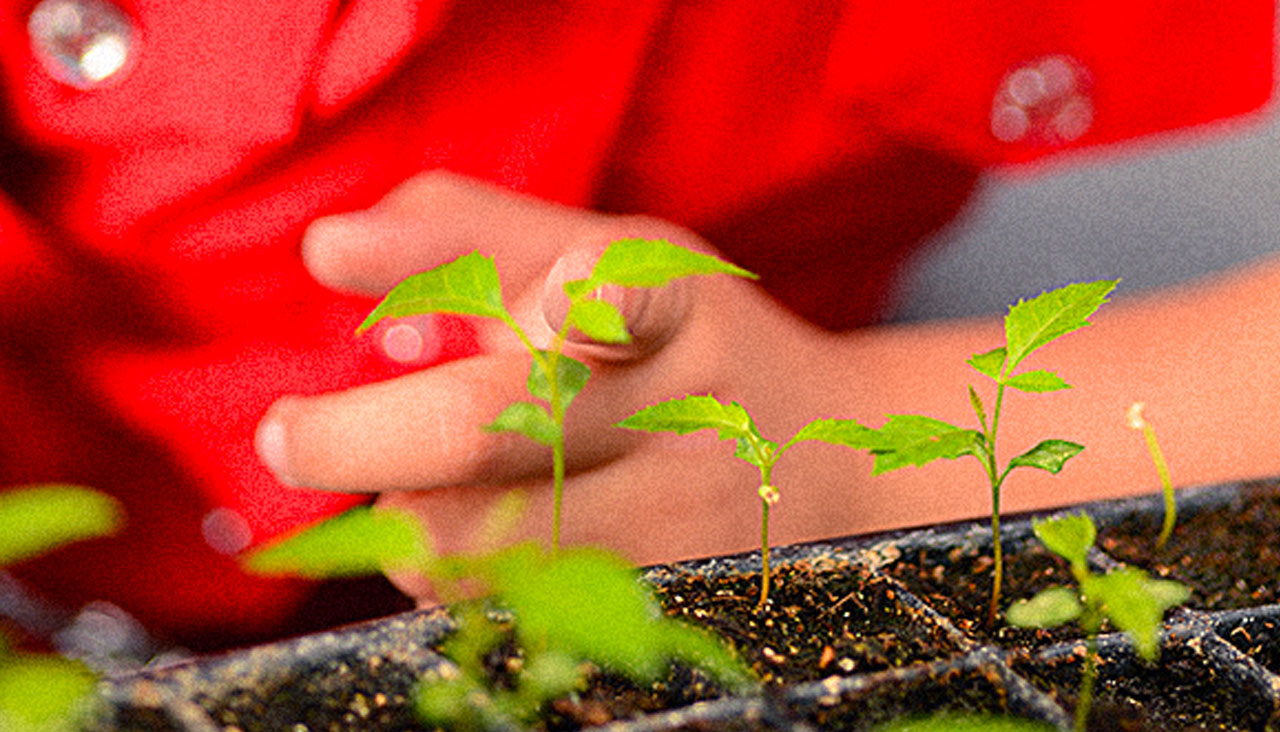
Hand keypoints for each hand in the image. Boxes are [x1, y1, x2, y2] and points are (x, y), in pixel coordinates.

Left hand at [256, 171, 870, 600]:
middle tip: (285, 436)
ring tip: (407, 495)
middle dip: (360, 437)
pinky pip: (518, 605)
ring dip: (406, 523)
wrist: (829, 462)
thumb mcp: (608, 252)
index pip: (615, 288)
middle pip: (497, 428)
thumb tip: (326, 254)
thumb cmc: (683, 341)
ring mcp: (682, 519)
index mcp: (671, 301)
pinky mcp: (668, 596)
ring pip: (488, 543)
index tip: (485, 291)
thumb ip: (469, 232)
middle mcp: (683, 410)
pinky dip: (456, 576)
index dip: (568, 294)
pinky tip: (464, 544)